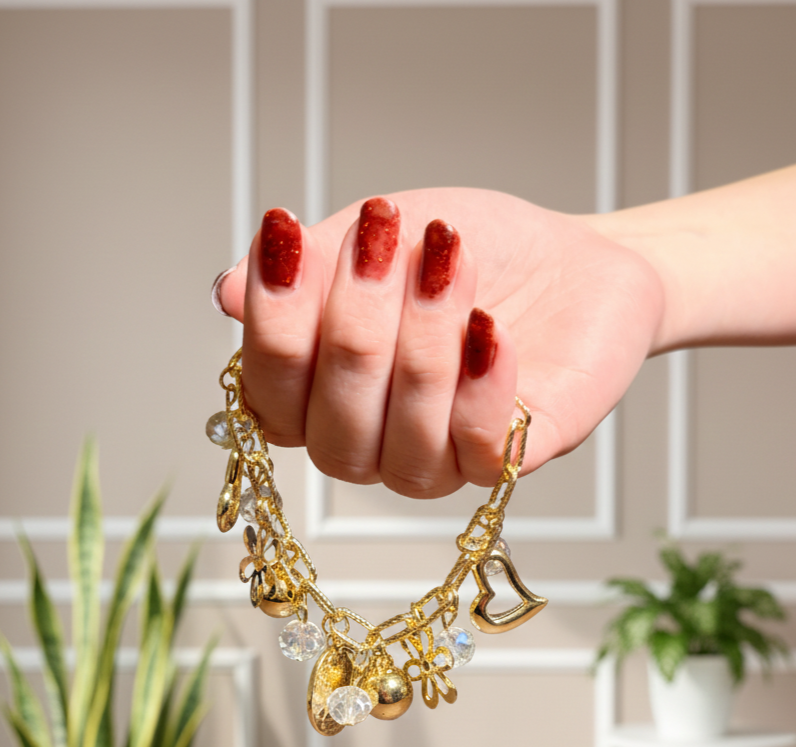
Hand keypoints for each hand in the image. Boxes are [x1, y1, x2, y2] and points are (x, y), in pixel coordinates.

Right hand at [215, 188, 663, 498]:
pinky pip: (481, 452)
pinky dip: (480, 388)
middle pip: (333, 432)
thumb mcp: (381, 241)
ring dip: (422, 346)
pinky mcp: (512, 459)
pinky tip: (488, 326)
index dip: (272, 327)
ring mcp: (441, 459)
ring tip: (447, 257)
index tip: (287, 238)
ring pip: (405, 444)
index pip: (270, 399)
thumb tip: (225, 292)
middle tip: (379, 239)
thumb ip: (310, 269)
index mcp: (326, 396)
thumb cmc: (467, 251)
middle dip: (353, 329)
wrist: (570, 256)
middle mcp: (374, 443)